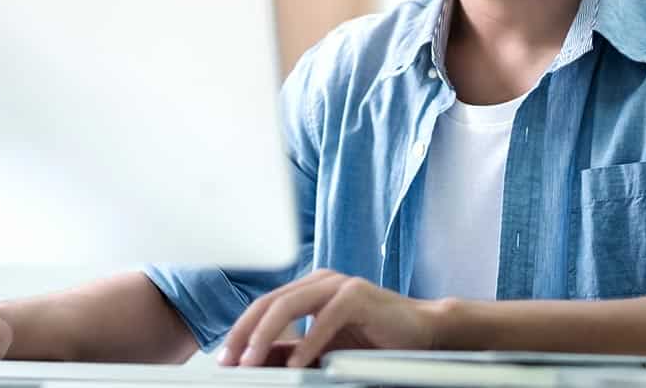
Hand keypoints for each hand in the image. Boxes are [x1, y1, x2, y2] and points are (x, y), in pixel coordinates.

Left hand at [218, 269, 445, 368]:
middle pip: (270, 302)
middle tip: (230, 361)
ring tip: (252, 362)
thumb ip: (292, 352)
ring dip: (266, 336)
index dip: (241, 330)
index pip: (265, 306)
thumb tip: (256, 362)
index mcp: (309, 288)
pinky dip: (308, 342)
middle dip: (245, 333)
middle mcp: (320, 280)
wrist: (421, 333)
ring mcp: (339, 284)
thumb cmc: (374, 340)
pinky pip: (324, 319)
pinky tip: (297, 364)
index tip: (225, 357)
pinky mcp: (358, 294)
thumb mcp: (324, 349)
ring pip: (290, 305)